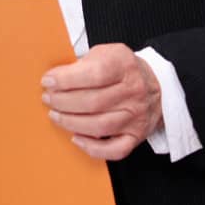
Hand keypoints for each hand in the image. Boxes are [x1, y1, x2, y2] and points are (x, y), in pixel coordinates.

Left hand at [41, 42, 161, 161]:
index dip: (67, 79)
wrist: (157, 85)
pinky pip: (115, 150)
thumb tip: (54, 79)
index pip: (94, 74)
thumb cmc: (122, 69)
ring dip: (71, 123)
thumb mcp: (105, 54)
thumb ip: (82, 63)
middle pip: (93, 102)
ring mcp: (136, 116)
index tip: (48, 81)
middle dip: (63, 102)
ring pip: (99, 127)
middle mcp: (133, 92)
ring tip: (55, 115)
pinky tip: (76, 138)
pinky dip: (93, 148)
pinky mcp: (136, 136)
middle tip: (48, 99)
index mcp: (124, 66)